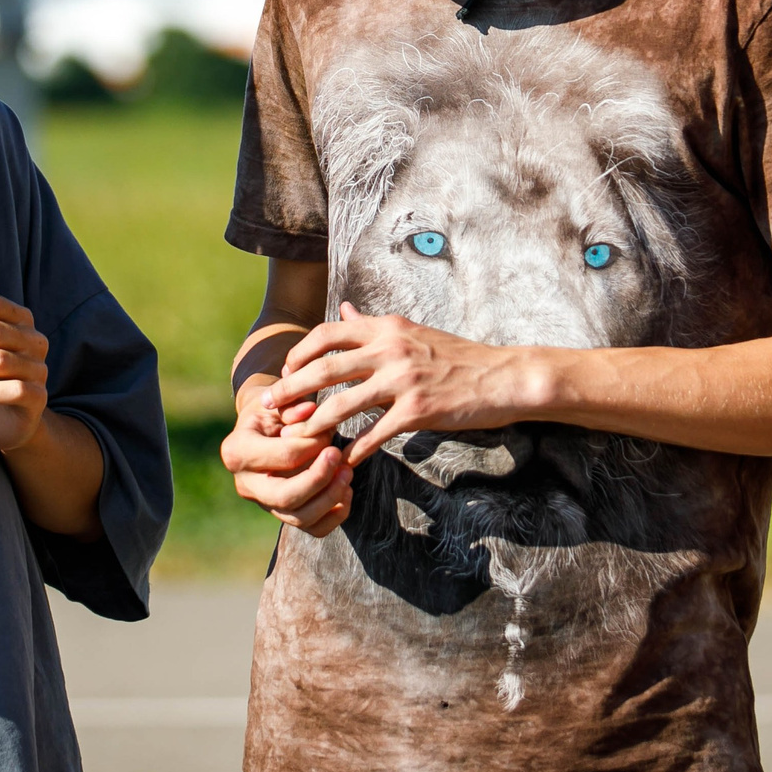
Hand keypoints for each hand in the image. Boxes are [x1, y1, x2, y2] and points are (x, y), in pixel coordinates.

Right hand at [222, 385, 353, 535]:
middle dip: (319, 479)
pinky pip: (312, 528)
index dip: (314, 444)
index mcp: (237, 451)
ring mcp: (263, 503)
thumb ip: (293, 403)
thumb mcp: (278, 399)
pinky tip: (346, 492)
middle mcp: (245, 484)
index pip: (284, 456)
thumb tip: (310, 411)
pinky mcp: (282, 514)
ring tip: (348, 473)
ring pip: (299, 517)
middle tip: (340, 457)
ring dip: (330, 498)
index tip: (330, 429)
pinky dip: (334, 516)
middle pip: (285, 497)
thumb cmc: (273, 408)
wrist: (263, 426)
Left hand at [261, 304, 545, 464]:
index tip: (287, 372)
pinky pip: (374, 434)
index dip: (300, 353)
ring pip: (343, 403)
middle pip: (325, 368)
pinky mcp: (417, 410)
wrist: (501, 376)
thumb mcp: (412, 331)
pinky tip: (342, 462)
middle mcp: (391, 348)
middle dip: (292, 389)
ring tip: (295, 438)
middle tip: (271, 406)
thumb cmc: (455, 356)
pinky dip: (354, 450)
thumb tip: (346, 309)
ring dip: (313, 423)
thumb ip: (374, 325)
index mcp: (387, 327)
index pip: (328, 333)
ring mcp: (403, 380)